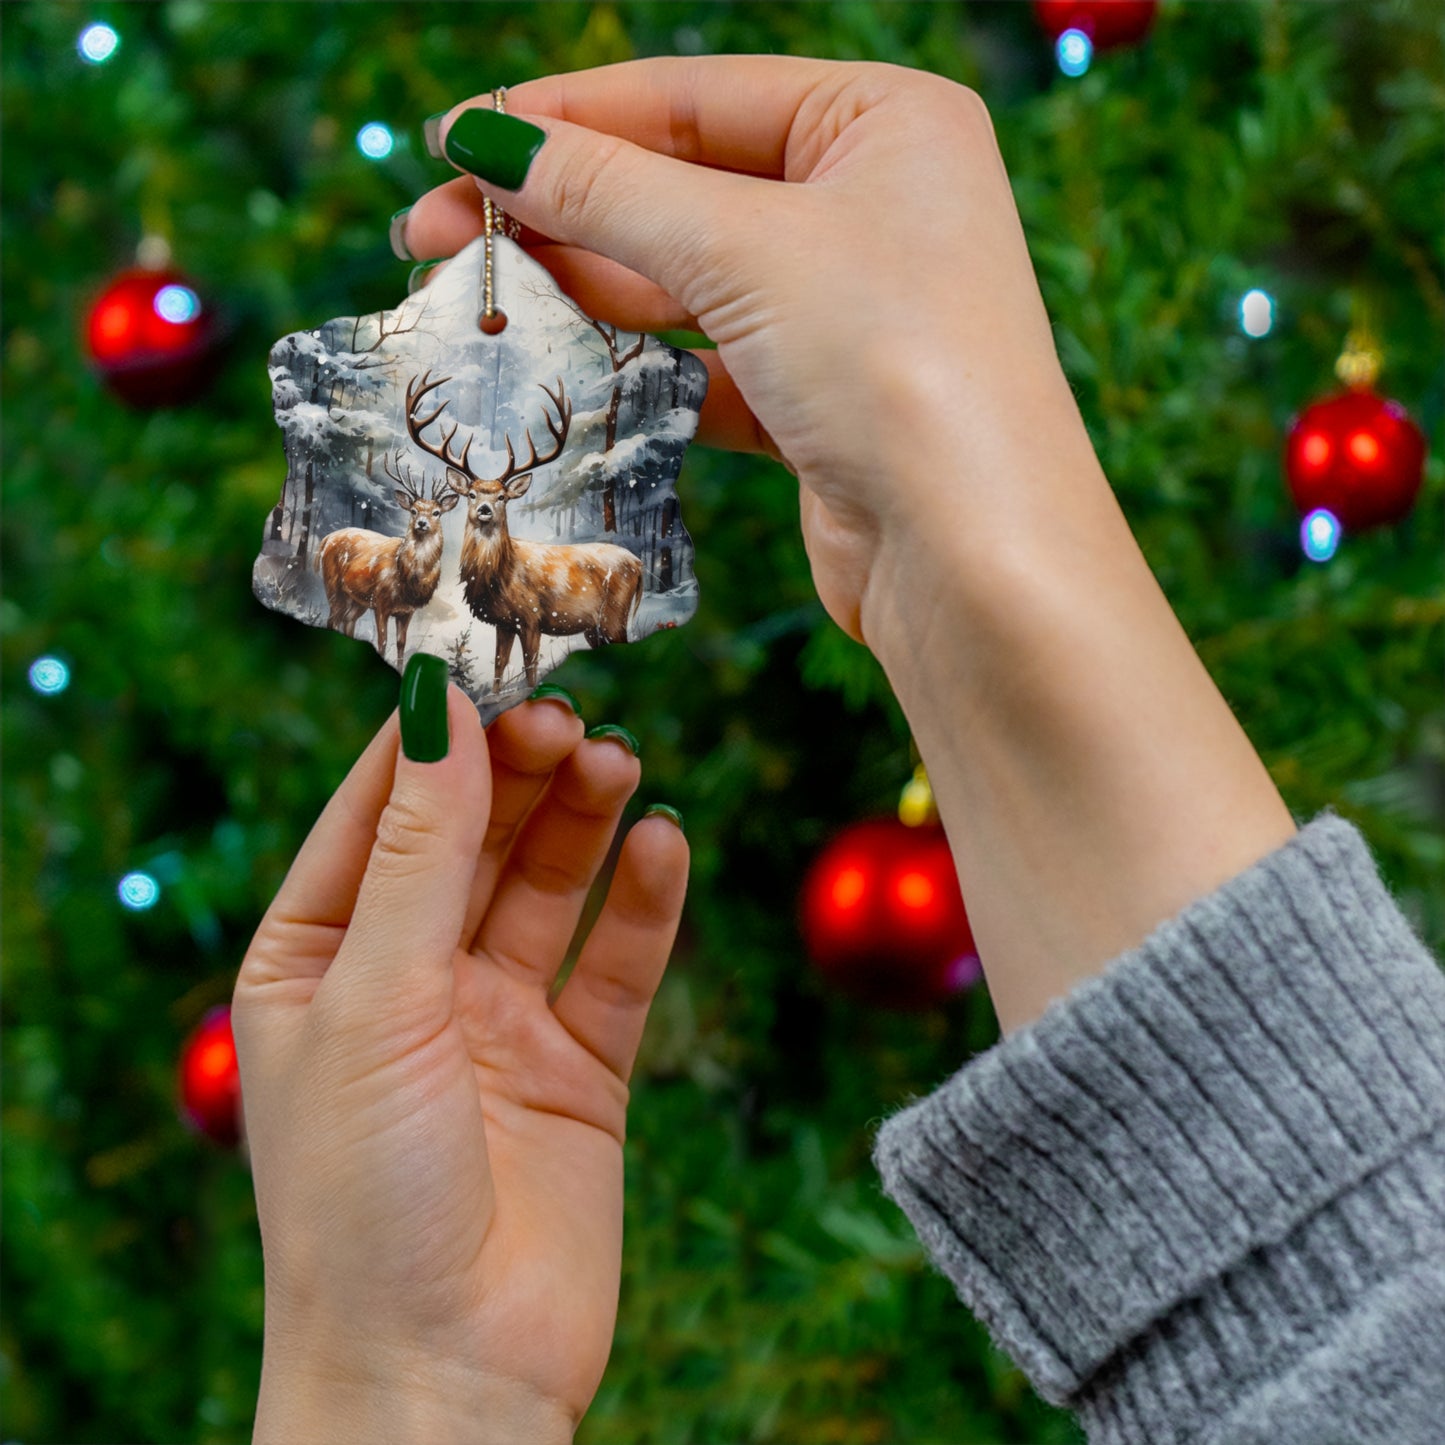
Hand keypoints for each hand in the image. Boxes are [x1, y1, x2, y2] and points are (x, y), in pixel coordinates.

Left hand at [233, 687, 686, 1442]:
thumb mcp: (373, 1001)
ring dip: (584, 821)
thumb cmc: (362, 1200)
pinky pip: (617, 964)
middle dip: (518, 774)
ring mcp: (497, 1023)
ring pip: (549, 887)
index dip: (431, 740)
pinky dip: (644, 902)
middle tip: (571, 718)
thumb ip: (416, 853)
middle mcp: (407, 981)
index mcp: (317, 960)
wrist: (446, 1377)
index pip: (375, 813)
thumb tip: (435, 709)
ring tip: (620, 763)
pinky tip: (665, 844)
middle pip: (472, 839)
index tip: (486, 667)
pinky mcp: (579, 1069)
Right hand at [404, 58, 1294, 1032]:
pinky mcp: (820, 401)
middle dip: (557, 210)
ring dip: (583, 289)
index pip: (692, 96)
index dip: (565, 118)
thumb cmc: (897, 366)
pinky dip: (635, 366)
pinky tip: (555, 366)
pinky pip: (706, 363)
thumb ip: (609, 191)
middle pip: (681, 187)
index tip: (455, 142)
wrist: (975, 559)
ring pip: (686, 281)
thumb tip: (489, 140)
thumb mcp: (744, 250)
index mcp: (883, 122)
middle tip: (433, 236)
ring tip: (474, 299)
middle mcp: (872, 205)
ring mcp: (848, 309)